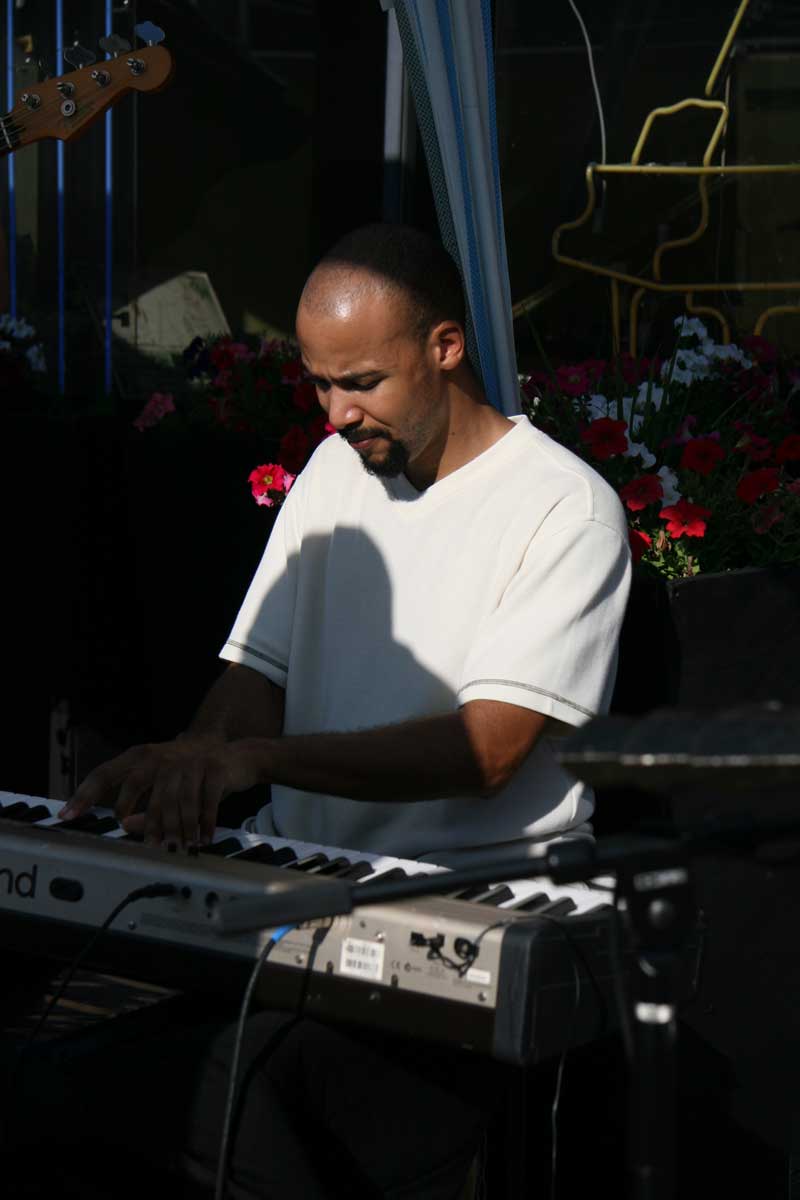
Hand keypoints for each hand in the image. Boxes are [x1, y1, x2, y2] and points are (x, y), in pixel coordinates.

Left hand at [58, 736, 259, 846]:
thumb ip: (144, 805)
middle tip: (150, 847)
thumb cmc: (193, 774)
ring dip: (178, 828)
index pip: (106, 773)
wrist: (238, 755)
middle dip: (143, 820)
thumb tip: (124, 825)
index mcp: (143, 757)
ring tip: (180, 848)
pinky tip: (204, 838)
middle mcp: (162, 756)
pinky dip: (204, 822)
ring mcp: (189, 761)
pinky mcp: (214, 768)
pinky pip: (206, 800)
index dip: (86, 793)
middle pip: (140, 786)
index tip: (68, 815)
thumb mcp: (166, 786)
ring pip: (176, 799)